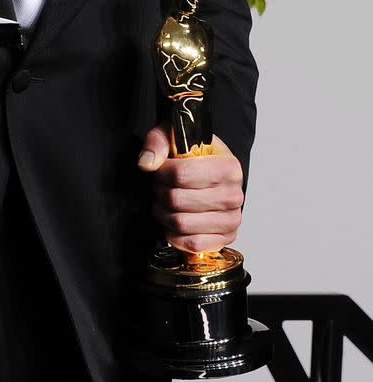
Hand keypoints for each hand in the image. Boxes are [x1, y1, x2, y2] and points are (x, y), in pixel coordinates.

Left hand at [138, 125, 243, 252]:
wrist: (213, 172)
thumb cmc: (195, 156)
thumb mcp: (174, 136)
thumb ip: (157, 143)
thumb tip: (147, 164)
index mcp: (228, 167)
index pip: (180, 175)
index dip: (161, 173)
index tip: (161, 170)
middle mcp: (234, 194)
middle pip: (177, 200)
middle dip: (160, 194)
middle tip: (161, 187)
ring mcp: (231, 219)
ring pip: (181, 224)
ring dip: (164, 215)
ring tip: (165, 203)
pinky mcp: (226, 237)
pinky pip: (193, 244)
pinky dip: (176, 236)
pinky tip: (174, 222)